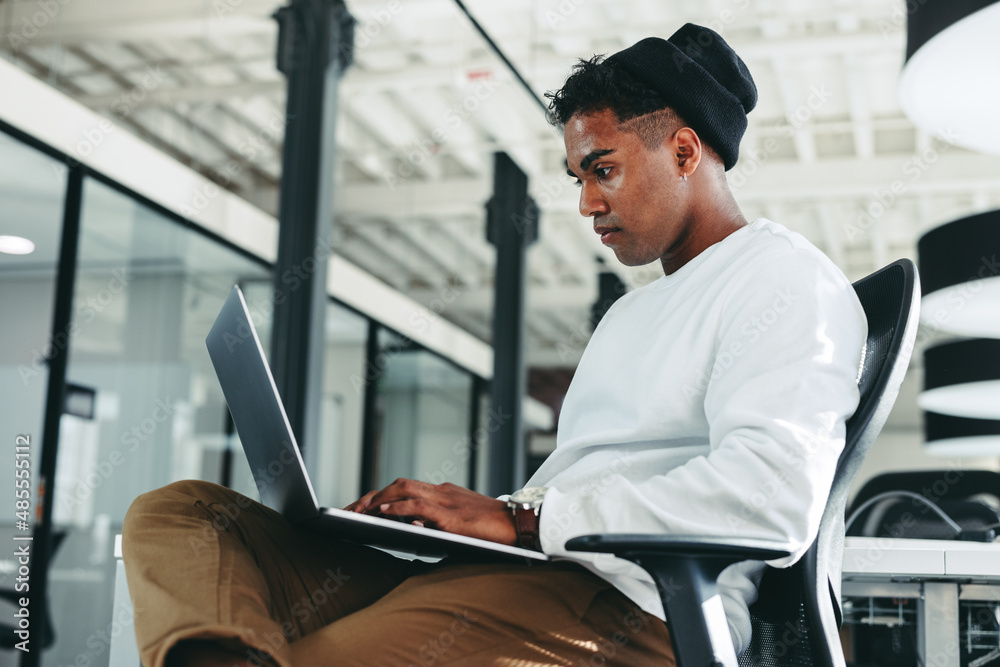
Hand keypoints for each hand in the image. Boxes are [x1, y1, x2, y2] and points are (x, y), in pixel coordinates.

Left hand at [344, 479, 516, 545]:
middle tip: (351, 509)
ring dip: (378, 499)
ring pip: (404, 489)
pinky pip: (419, 505)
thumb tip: (409, 526)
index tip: (361, 506)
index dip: (381, 495)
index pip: (405, 487)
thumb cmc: (493, 529)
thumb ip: (437, 521)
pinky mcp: (451, 515)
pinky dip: (398, 506)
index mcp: (444, 492)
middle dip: (371, 495)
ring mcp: (446, 501)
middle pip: (399, 483)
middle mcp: (442, 491)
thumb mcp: (461, 522)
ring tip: (359, 510)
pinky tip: (383, 511)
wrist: (520, 524)